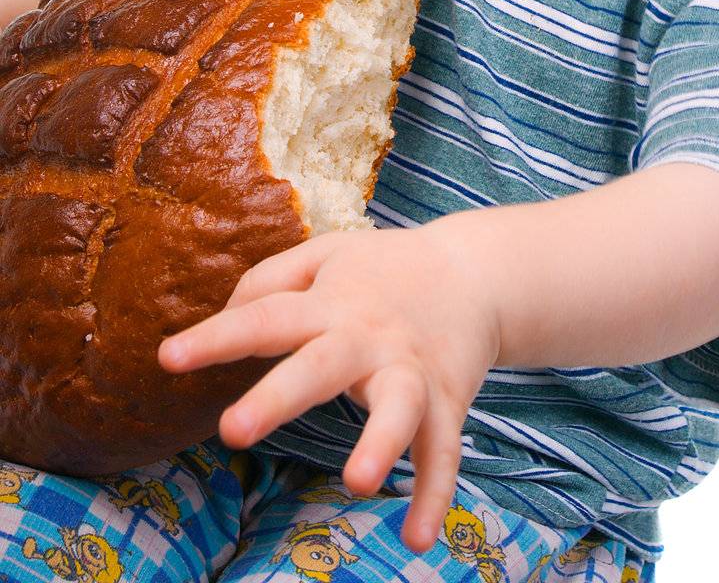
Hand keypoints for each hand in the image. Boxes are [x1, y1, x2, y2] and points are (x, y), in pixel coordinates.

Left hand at [156, 220, 500, 553]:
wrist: (477, 272)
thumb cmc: (385, 270)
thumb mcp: (326, 255)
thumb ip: (269, 281)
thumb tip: (224, 319)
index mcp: (330, 303)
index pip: (265, 316)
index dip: (217, 337)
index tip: (168, 359)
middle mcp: (368, 337)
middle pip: (321, 366)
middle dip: (279, 397)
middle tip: (231, 431)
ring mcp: (411, 371)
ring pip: (399, 408)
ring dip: (381, 443)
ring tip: (358, 483)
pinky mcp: (446, 402)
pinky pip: (442, 453)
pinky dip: (434, 495)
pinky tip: (418, 537)